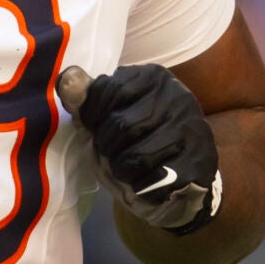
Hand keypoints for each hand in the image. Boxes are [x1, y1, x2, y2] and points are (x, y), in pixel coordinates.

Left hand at [60, 64, 221, 233]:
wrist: (181, 176)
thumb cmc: (138, 138)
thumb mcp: (110, 114)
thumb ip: (87, 98)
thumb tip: (66, 78)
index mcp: (154, 77)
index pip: (108, 90)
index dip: (92, 116)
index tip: (96, 127)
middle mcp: (177, 97)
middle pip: (121, 125)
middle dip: (107, 146)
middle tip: (114, 152)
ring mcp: (191, 130)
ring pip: (136, 156)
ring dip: (122, 169)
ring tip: (127, 167)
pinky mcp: (198, 162)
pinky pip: (154, 180)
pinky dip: (141, 186)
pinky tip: (147, 181)